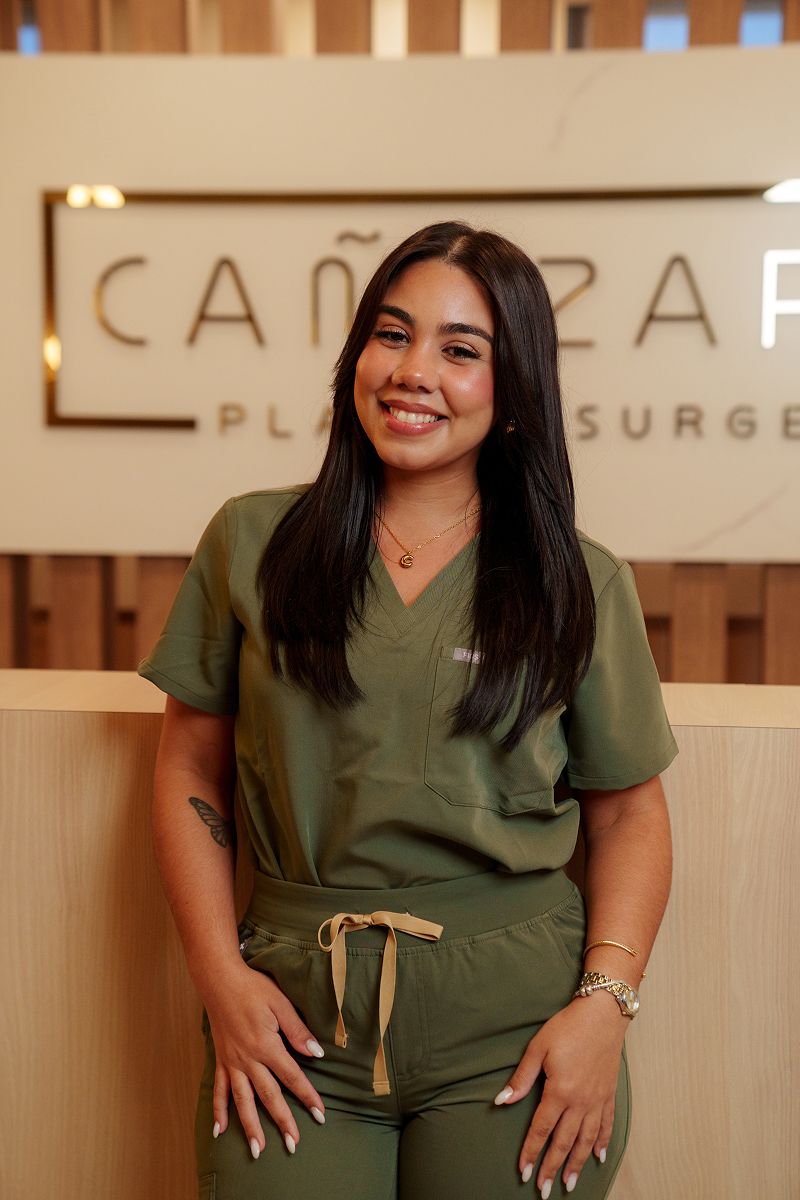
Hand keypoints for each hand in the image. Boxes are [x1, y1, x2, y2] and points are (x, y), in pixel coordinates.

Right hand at [203, 961, 326, 1158]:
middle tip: (294, 1145)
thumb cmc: (253, 988)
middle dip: (283, 1121)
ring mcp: (232, 1063)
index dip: (307, 1096)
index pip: (292, 1076)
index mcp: (266, 1045)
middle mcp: (248, 1059)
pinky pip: (219, 1090)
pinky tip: (220, 1131)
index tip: (320, 1115)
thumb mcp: (280, 1003)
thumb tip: (317, 1053)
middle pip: (268, 1096)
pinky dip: (219, 1111)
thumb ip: (297, 1030)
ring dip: (250, 1127)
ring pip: (242, 1101)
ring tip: (258, 1151)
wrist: (219, 980)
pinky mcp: (220, 1060)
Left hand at [494, 995, 627, 1194]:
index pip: (541, 1130)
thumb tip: (502, 1101)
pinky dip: (603, 1143)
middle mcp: (580, 1102)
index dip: (531, 1152)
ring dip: (577, 1164)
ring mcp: (597, 1100)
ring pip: (586, 1140)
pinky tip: (599, 1156)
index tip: (524, 1172)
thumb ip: (522, 1078)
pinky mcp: (609, 1094)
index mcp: (559, 1091)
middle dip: (552, 1167)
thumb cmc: (568, 1027)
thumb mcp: (538, 1048)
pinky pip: (606, 1125)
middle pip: (564, 1142)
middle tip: (544, 1190)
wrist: (602, 1013)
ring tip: (570, 1184)